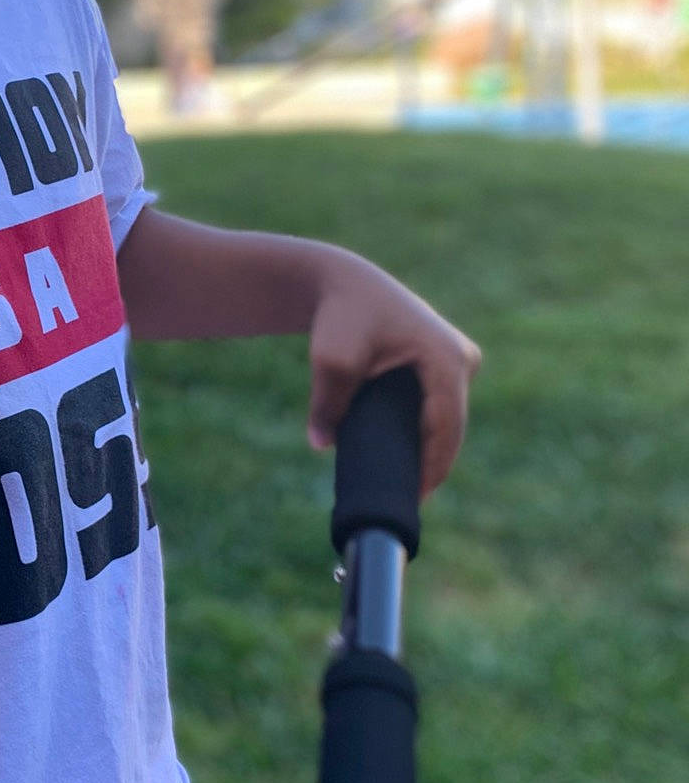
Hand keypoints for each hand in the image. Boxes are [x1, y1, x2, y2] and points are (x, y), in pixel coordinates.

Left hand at [305, 254, 481, 497]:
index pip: (447, 427)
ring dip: (431, 448)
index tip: (414, 498)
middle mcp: (462, 357)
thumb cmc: (340, 316)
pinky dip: (426, 430)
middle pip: (452, 426)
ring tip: (408, 487)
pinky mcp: (446, 361)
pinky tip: (412, 460)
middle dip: (432, 464)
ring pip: (448, 417)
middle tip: (408, 501)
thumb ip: (326, 404)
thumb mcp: (331, 360)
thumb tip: (320, 444)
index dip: (433, 467)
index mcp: (446, 359)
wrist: (343, 281)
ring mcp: (458, 357)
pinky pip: (442, 406)